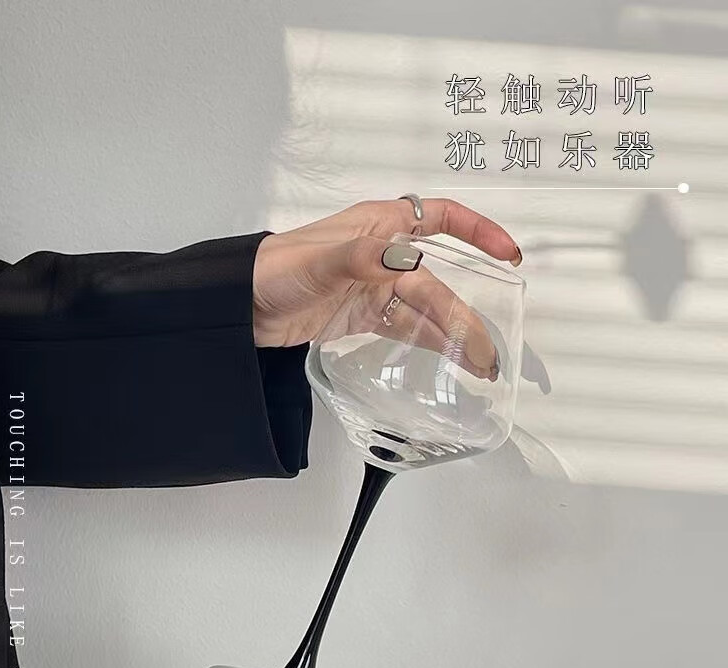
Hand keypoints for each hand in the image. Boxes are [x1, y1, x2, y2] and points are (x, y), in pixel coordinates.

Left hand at [252, 198, 521, 373]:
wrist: (241, 306)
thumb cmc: (275, 269)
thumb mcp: (318, 261)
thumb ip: (360, 258)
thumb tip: (405, 259)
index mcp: (380, 226)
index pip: (442, 219)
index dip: (479, 233)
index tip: (508, 257)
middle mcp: (384, 255)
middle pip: (437, 283)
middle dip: (465, 315)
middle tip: (486, 351)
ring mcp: (375, 288)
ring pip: (425, 311)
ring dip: (452, 336)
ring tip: (478, 366)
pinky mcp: (364, 316)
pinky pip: (406, 329)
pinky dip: (429, 344)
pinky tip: (450, 362)